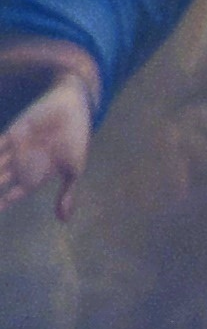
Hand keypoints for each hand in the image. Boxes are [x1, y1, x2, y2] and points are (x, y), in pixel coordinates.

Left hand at [0, 52, 98, 212]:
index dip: (2, 204)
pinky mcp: (11, 134)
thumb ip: (67, 193)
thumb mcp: (74, 168)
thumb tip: (63, 221)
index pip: (12, 195)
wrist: (74, 107)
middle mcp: (22, 165)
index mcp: (36, 176)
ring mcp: (15, 149)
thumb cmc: (77, 138)